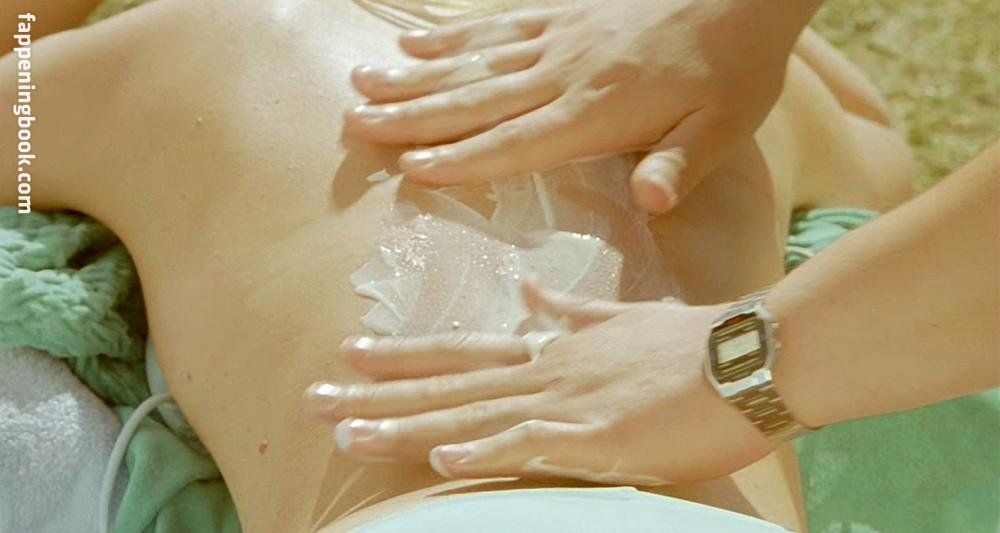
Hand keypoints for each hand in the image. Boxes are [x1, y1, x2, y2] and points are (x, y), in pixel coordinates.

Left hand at [304, 281, 774, 484]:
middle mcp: (545, 371)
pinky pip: (531, 448)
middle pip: (447, 386)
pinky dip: (485, 454)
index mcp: (550, 349)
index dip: (404, 353)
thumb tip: (529, 289)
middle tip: (314, 397)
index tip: (352, 350)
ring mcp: (567, 403)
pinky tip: (440, 463)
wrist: (749, 354)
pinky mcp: (599, 438)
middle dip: (378, 392)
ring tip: (347, 431)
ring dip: (408, 426)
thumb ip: (571, 308)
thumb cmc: (692, 343)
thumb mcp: (621, 317)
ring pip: (472, 416)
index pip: (460, 351)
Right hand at [346, 0, 815, 212]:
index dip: (462, 157)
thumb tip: (650, 204)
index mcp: (596, 112)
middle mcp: (564, 74)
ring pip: (473, 61)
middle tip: (356, 124)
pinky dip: (452, 36)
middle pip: (476, 99)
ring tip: (364, 83)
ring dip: (416, 75)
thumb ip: (678, 166)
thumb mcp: (721, 128)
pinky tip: (416, 40)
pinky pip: (496, 27)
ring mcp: (558, 39)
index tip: (408, 166)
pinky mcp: (563, 15)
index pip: (516, 141)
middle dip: (413, 115)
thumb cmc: (733, 71)